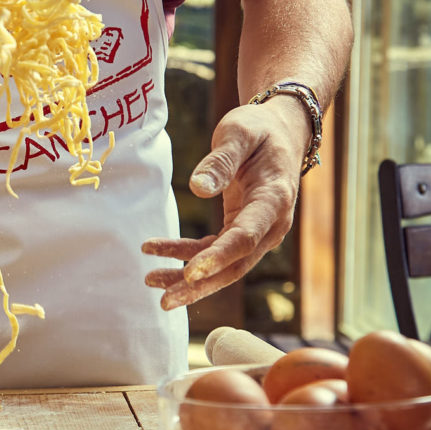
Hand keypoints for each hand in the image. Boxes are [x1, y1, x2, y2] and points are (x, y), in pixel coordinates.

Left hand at [142, 100, 308, 309]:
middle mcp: (271, 224)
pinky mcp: (242, 231)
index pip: (245, 238)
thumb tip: (197, 188)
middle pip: (235, 265)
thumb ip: (221, 160)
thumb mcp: (239, 132)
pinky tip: (156, 252)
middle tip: (164, 300)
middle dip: (199, 285)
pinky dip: (186, 256)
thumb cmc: (259, 129)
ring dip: (188, 278)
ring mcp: (258, 232)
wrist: (281, 132)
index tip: (190, 272)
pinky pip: (214, 251)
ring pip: (224, 266)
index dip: (218, 257)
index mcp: (274, 200)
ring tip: (150, 280)